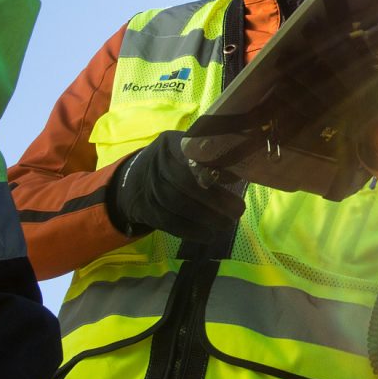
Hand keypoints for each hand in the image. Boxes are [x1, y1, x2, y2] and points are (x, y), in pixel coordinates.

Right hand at [107, 132, 246, 236]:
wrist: (134, 181)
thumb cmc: (174, 165)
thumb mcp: (187, 153)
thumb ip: (212, 159)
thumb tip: (243, 171)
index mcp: (171, 142)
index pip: (191, 151)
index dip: (214, 165)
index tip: (236, 178)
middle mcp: (156, 162)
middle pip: (184, 180)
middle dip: (215, 198)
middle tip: (238, 210)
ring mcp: (147, 186)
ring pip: (175, 202)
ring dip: (205, 216)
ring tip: (228, 224)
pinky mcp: (144, 208)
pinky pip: (168, 222)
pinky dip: (191, 231)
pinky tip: (209, 236)